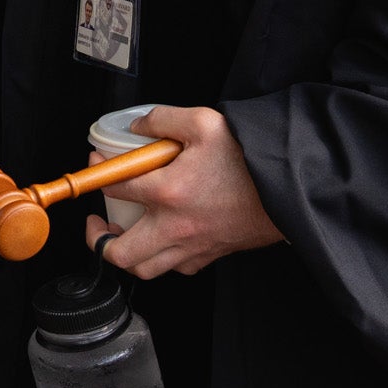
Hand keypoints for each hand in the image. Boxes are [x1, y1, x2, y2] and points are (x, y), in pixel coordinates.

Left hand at [80, 105, 283, 279]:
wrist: (289, 188)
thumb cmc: (249, 157)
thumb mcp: (204, 122)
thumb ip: (163, 119)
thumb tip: (137, 127)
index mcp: (168, 192)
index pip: (115, 188)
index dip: (100, 174)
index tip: (99, 164)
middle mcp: (174, 227)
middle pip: (119, 252)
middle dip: (98, 239)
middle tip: (97, 220)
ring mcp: (192, 247)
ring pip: (145, 269)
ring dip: (127, 254)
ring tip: (123, 233)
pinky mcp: (210, 255)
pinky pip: (175, 268)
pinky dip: (161, 258)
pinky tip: (162, 237)